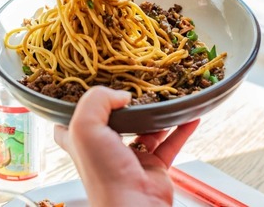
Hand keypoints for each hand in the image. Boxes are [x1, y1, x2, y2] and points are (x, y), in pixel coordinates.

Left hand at [54, 86, 199, 206]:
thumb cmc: (103, 174)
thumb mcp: (85, 128)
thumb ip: (97, 100)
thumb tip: (123, 96)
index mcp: (82, 143)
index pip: (73, 125)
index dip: (77, 107)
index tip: (89, 89)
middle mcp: (105, 151)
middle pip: (114, 123)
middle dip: (125, 106)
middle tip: (137, 88)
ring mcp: (131, 159)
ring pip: (145, 131)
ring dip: (157, 116)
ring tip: (167, 98)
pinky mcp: (154, 168)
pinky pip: (170, 145)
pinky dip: (181, 130)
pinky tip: (190, 117)